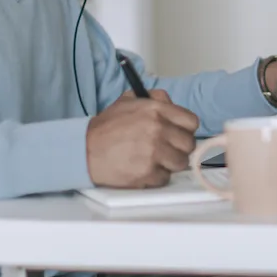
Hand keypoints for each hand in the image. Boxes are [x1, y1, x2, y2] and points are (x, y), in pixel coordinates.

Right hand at [85, 89, 199, 187]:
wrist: (85, 150)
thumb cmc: (107, 127)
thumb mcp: (128, 101)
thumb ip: (155, 98)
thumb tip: (172, 105)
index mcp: (156, 110)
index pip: (191, 122)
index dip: (186, 129)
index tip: (178, 134)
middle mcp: (158, 130)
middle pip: (189, 144)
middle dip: (179, 147)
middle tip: (167, 149)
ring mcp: (154, 153)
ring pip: (181, 163)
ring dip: (170, 163)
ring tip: (155, 159)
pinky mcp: (147, 173)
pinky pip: (165, 178)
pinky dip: (157, 176)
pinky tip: (144, 168)